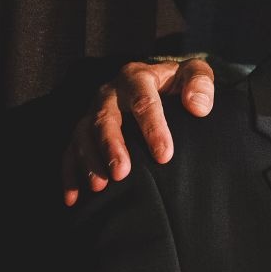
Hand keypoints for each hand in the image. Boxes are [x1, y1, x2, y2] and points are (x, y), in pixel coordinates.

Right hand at [61, 58, 215, 205]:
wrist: (157, 82)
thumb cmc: (178, 83)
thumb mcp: (194, 73)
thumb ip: (201, 83)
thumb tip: (198, 107)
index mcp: (137, 77)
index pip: (144, 101)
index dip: (153, 128)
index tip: (164, 156)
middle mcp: (110, 93)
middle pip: (105, 119)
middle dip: (111, 146)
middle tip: (122, 173)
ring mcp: (93, 112)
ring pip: (82, 135)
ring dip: (88, 161)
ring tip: (99, 187)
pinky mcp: (84, 130)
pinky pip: (70, 150)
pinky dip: (69, 174)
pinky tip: (74, 198)